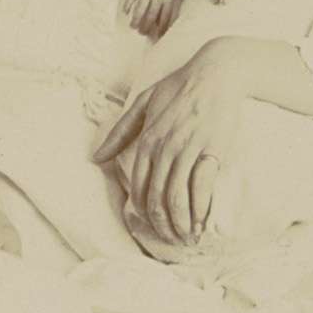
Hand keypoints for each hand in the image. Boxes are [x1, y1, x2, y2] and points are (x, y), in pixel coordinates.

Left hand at [93, 42, 244, 246]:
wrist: (216, 72)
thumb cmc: (179, 87)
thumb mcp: (144, 103)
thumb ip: (120, 131)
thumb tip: (95, 157)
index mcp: (147, 139)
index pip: (138, 186)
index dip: (143, 211)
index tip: (152, 225)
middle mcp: (164, 148)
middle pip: (156, 198)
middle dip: (162, 224)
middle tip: (170, 239)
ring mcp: (187, 150)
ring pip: (177, 197)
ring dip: (180, 223)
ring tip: (186, 237)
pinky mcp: (211, 151)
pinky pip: (201, 188)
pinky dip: (200, 210)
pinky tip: (201, 222)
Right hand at [122, 0, 182, 39]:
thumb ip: (165, 11)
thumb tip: (160, 29)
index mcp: (167, 0)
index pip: (165, 17)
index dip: (161, 28)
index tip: (156, 36)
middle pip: (151, 15)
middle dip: (146, 27)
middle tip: (141, 33)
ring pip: (140, 7)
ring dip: (136, 19)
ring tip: (132, 27)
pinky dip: (128, 5)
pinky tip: (125, 12)